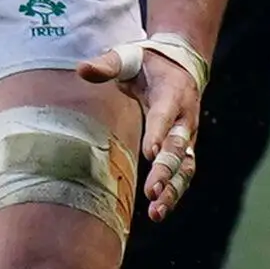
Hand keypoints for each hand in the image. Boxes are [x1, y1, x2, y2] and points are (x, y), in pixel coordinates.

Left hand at [79, 40, 205, 221]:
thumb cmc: (149, 62)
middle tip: (152, 191)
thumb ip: (108, 64)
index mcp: (172, 94)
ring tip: (157, 212)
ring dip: (173, 190)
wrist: (182, 66)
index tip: (150, 154)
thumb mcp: (129, 56)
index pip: (164, 116)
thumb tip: (81, 69)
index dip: (158, 133)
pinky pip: (183, 174)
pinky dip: (174, 192)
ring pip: (185, 167)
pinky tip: (158, 212)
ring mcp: (188, 137)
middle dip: (166, 170)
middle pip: (177, 147)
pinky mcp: (186, 150)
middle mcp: (185, 119)